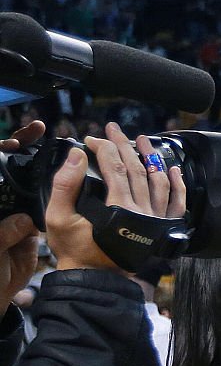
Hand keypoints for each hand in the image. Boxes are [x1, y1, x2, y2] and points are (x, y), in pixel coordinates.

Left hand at [0, 121, 47, 307]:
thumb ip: (4, 234)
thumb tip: (23, 222)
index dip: (3, 149)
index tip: (16, 140)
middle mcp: (1, 202)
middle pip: (9, 167)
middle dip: (21, 147)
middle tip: (38, 132)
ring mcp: (14, 211)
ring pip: (26, 181)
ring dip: (40, 164)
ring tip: (54, 147)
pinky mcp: (30, 223)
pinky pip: (41, 202)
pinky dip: (52, 190)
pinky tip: (68, 177)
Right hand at [48, 122, 185, 271]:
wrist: (94, 277)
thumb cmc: (75, 249)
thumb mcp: (58, 218)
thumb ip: (65, 185)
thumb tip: (77, 155)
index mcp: (119, 210)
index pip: (115, 168)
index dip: (104, 149)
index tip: (92, 139)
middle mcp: (143, 214)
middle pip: (137, 170)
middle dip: (124, 145)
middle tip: (113, 129)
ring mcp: (156, 221)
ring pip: (159, 182)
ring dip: (151, 157)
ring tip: (143, 139)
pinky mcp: (163, 229)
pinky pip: (177, 204)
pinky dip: (178, 185)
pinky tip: (173, 169)